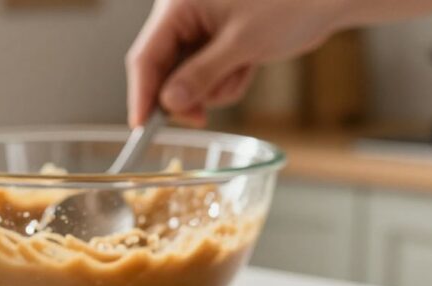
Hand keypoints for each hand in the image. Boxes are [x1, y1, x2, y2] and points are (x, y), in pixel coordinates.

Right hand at [126, 0, 346, 126]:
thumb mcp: (242, 43)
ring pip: (186, 80)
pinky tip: (248, 64)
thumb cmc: (290, 4)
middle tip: (201, 118)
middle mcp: (183, 15)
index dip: (142, 95)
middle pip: (162, 71)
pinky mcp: (216, 42)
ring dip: (214, 89)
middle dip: (187, 95)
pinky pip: (207, 77)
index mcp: (178, 4)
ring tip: (243, 68)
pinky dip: (226, 82)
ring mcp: (200, 30)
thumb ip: (202, 75)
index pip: (145, 56)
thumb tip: (169, 102)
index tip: (141, 128)